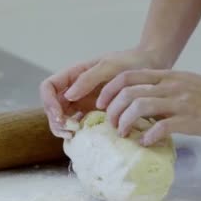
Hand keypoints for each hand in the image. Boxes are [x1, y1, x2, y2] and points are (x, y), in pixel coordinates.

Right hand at [40, 48, 165, 137]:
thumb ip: (88, 79)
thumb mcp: (109, 66)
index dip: (49, 102)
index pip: (48, 87)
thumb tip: (68, 96)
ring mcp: (84, 102)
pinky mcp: (95, 114)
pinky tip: (86, 138)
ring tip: (75, 136)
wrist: (151, 68)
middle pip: (52, 107)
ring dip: (65, 129)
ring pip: (63, 119)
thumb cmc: (131, 62)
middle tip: (69, 132)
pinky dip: (79, 133)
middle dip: (56, 121)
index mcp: (74, 74)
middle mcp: (75, 89)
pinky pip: (80, 125)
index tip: (60, 115)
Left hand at [96, 69, 200, 145]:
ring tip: (122, 133)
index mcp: (167, 76)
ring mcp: (180, 102)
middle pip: (128, 92)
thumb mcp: (182, 84)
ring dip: (125, 121)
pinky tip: (145, 142)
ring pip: (140, 106)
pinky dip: (148, 135)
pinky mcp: (190, 119)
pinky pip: (161, 126)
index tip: (101, 104)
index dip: (109, 90)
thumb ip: (160, 89)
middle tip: (110, 124)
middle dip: (112, 109)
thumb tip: (136, 104)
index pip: (128, 76)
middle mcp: (170, 85)